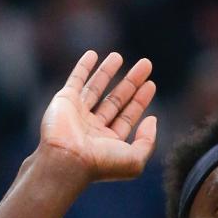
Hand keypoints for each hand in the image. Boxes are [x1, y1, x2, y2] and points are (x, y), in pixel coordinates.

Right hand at [39, 51, 157, 182]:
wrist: (68, 159)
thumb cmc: (101, 163)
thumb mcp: (136, 159)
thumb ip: (148, 140)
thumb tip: (152, 119)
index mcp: (109, 141)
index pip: (128, 116)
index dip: (140, 100)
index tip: (151, 84)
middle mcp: (93, 127)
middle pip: (116, 99)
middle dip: (131, 82)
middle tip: (146, 64)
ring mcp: (78, 113)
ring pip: (96, 88)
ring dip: (108, 71)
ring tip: (119, 56)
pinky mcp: (64, 100)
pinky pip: (75, 80)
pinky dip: (83, 67)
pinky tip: (93, 54)